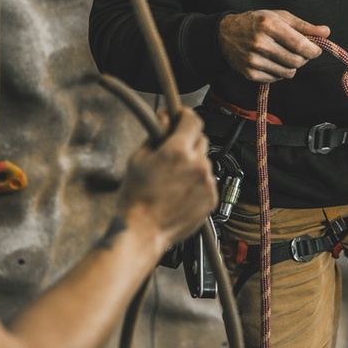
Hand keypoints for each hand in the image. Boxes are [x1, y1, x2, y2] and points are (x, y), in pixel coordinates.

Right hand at [117, 108, 217, 250]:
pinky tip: (179, 192)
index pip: (192, 120)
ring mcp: (207, 183)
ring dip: (193, 163)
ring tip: (172, 179)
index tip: (180, 117)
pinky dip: (197, 182)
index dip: (185, 116)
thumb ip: (155, 135)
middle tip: (171, 151)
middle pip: (200, 140)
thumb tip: (164, 119)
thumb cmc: (135, 199)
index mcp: (178, 151)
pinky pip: (207, 182)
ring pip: (204, 162)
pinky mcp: (212, 199)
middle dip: (187, 141)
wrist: (143, 232)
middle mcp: (198, 165)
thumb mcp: (138, 159)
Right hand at [218, 9, 329, 82]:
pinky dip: (280, 72)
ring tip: (284, 55)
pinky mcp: (250, 73)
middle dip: (303, 58)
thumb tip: (326, 32)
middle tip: (299, 51)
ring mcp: (254, 60)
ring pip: (288, 73)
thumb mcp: (280, 17)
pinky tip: (272, 61)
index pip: (300, 45)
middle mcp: (260, 43)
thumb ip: (304, 26)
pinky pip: (277, 79)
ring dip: (292, 66)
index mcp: (269, 25)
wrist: (225, 34)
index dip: (314, 50)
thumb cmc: (256, 22)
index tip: (316, 49)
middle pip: (296, 61)